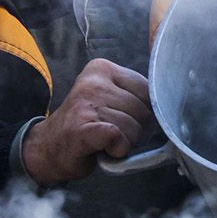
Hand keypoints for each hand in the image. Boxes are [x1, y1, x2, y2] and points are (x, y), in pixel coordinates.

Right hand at [21, 59, 152, 185]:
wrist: (48, 148)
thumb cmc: (86, 124)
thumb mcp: (108, 97)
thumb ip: (134, 95)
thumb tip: (168, 107)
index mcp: (102, 69)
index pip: (148, 89)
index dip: (146, 111)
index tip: (128, 119)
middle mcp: (93, 83)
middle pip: (144, 110)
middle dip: (137, 130)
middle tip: (116, 134)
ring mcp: (85, 105)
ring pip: (134, 128)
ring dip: (126, 143)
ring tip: (106, 141)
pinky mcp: (81, 128)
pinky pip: (117, 136)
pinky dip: (118, 148)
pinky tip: (106, 149)